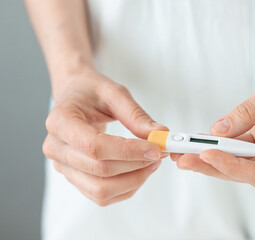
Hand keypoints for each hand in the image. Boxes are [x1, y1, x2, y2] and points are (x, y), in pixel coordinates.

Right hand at [43, 70, 167, 205]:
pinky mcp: (74, 177)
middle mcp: (56, 148)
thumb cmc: (91, 92)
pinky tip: (140, 171)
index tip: (155, 148)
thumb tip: (160, 135)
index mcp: (60, 121)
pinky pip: (101, 195)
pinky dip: (126, 188)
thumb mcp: (114, 93)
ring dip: (134, 180)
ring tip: (152, 162)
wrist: (74, 97)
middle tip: (160, 152)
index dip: (128, 151)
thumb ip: (136, 115)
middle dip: (137, 165)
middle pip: (100, 170)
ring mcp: (63, 166)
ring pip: (101, 190)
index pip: (95, 146)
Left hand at [172, 53, 254, 186]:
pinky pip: (241, 150)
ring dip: (212, 157)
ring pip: (241, 163)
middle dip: (213, 165)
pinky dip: (221, 146)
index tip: (206, 155)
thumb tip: (218, 130)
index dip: (232, 167)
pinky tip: (200, 141)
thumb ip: (248, 112)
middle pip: (247, 172)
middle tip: (183, 158)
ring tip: (183, 151)